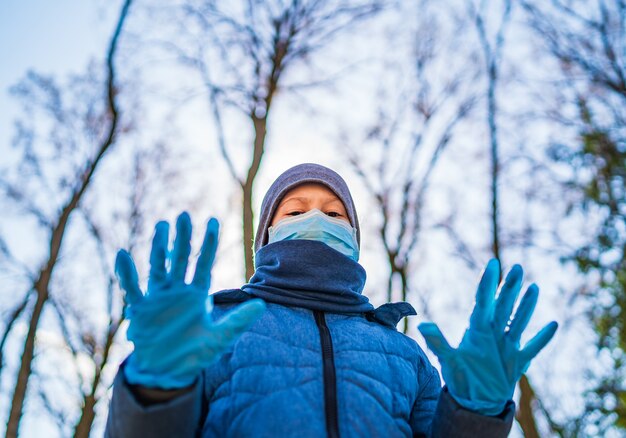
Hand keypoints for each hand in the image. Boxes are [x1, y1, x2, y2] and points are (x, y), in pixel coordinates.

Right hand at [116, 212, 265, 388]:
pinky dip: (127, 273)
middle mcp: (178, 291)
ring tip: (161, 226)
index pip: (204, 263)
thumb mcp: (220, 338)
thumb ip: (238, 321)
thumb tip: (261, 304)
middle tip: (184, 215)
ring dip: (159, 248)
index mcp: (197, 295)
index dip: (208, 243)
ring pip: (158, 267)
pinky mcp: (141, 309)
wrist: (168, 372)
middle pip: (181, 259)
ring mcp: (158, 298)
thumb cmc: (195, 353)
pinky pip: (132, 288)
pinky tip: (122, 255)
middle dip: (183, 238)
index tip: (213, 221)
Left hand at [418, 259, 557, 414]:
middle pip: (503, 306)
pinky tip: (553, 324)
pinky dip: (542, 337)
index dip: (487, 283)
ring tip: (534, 286)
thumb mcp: (447, 360)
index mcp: (476, 329)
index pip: (483, 301)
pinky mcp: (517, 361)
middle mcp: (493, 333)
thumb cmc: (459, 376)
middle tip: (517, 267)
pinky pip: (532, 347)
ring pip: (519, 321)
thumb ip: (438, 342)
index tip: (492, 263)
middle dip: (509, 287)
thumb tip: (422, 326)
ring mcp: (507, 345)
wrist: (474, 400)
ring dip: (527, 306)